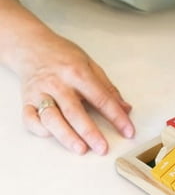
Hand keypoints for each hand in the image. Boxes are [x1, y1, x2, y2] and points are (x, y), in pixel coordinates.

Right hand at [15, 27, 133, 154]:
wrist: (32, 46)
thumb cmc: (63, 55)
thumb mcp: (90, 64)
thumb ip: (107, 88)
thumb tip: (125, 108)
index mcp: (78, 72)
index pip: (102, 98)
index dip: (116, 116)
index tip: (127, 131)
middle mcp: (58, 83)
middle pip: (75, 111)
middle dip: (91, 132)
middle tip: (103, 147)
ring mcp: (40, 93)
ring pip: (52, 118)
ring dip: (66, 136)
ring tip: (81, 149)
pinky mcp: (26, 101)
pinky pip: (31, 119)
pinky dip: (41, 130)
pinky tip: (54, 135)